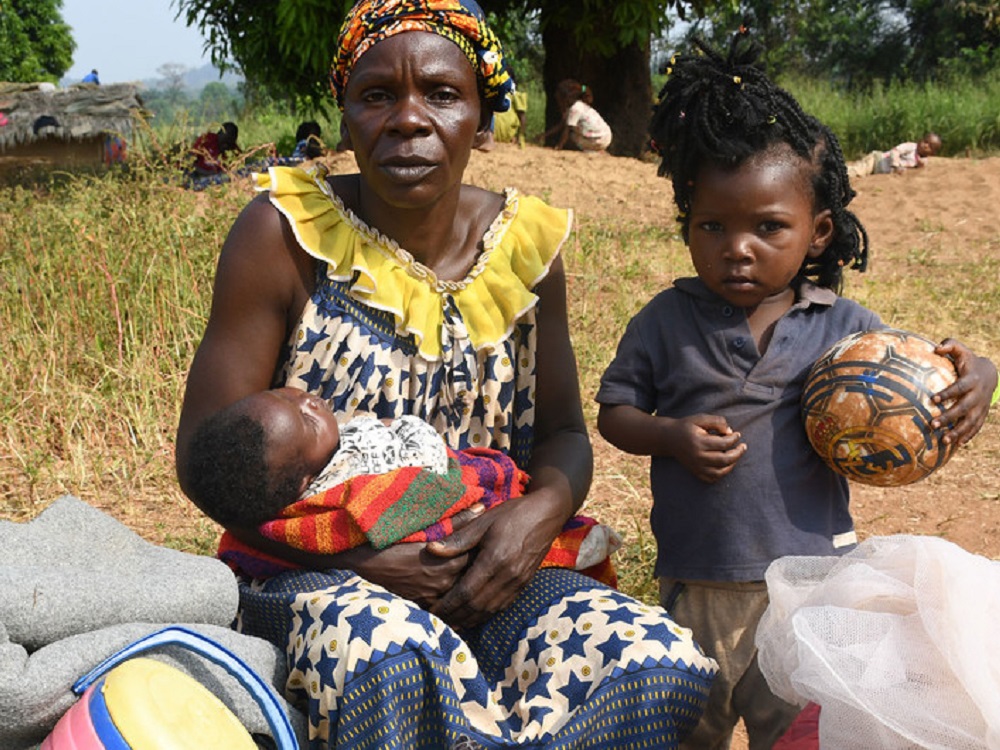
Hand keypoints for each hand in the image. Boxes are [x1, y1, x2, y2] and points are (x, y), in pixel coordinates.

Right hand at [347, 504, 483, 607]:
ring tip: (474, 575)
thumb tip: (481, 507)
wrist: (364, 561)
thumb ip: (457, 520)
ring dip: (465, 584)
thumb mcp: (426, 527)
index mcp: (446, 562)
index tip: (490, 543)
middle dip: (479, 569)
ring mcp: (432, 596)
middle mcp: (443, 582)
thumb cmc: (394, 539)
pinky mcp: (422, 604)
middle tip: (487, 559)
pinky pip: (444, 604)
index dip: (485, 550)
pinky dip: (452, 597)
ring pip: (458, 592)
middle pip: (470, 577)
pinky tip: (457, 592)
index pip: (476, 558)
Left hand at [426, 493, 560, 629]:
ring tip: (453, 624)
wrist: (548, 513)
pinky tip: (475, 616)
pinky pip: (503, 605)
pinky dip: (486, 614)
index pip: (466, 591)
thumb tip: (431, 549)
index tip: (432, 610)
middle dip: (456, 616)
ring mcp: (518, 582)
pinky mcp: (525, 583)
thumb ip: (458, 539)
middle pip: (476, 606)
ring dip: (470, 619)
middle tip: (438, 622)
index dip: (448, 605)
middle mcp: (507, 575)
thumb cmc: (513, 513)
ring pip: (490, 610)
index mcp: (494, 559)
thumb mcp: (483, 520)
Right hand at [663, 413, 746, 482]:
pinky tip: (725, 465)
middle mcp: (697, 457)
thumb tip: (730, 432)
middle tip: (743, 446)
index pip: (723, 443)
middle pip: (724, 460)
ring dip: (732, 465)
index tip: (737, 434)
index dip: (734, 438)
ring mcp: (696, 467)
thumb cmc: (687, 427)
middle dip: (738, 453)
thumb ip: (717, 422)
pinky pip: (712, 479)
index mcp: (699, 442)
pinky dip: (721, 474)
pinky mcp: (695, 472)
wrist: (669, 439)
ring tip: (735, 456)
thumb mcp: (700, 419)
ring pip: (720, 472)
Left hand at [931, 339, 997, 445]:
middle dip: (949, 417)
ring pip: (970, 421)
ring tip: (944, 440)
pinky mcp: (982, 414)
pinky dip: (968, 435)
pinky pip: (976, 427)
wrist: (990, 373)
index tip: (933, 399)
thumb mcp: (962, 350)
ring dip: (958, 431)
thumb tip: (936, 348)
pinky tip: (957, 444)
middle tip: (932, 424)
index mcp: (972, 380)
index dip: (947, 393)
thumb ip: (950, 345)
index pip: (959, 388)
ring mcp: (981, 406)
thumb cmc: (968, 361)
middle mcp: (978, 395)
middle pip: (963, 408)